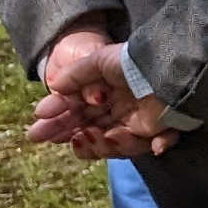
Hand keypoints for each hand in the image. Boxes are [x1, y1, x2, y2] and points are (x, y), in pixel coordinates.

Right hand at [31, 30, 176, 157]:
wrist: (171, 68)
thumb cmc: (134, 62)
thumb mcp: (99, 61)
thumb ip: (76, 75)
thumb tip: (54, 86)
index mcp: (104, 92)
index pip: (75, 110)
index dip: (56, 119)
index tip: (37, 126)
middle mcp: (119, 109)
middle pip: (87, 130)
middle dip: (64, 133)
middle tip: (42, 137)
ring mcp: (138, 121)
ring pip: (110, 145)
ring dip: (98, 144)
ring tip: (91, 134)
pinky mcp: (158, 130)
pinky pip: (149, 146)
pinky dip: (150, 146)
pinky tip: (144, 142)